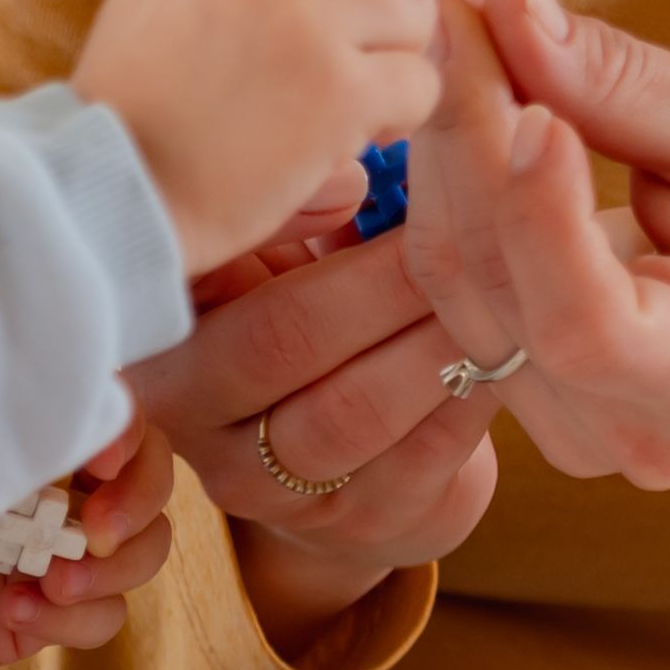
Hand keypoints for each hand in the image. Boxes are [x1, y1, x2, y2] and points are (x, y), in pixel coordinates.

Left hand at [0, 431, 178, 669]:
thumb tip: (64, 396)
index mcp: (34, 430)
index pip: (121, 417)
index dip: (131, 437)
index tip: (99, 460)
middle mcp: (58, 485)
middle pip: (154, 483)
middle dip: (138, 503)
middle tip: (93, 529)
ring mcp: (56, 552)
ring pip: (144, 553)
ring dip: (111, 570)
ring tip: (49, 581)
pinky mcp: (44, 614)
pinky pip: (103, 619)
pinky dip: (75, 618)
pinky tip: (16, 610)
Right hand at [73, 0, 446, 265]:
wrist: (104, 195)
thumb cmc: (127, 113)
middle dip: (379, 7)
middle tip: (354, 61)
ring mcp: (300, 23)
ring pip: (412, 7)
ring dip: (398, 56)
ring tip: (360, 101)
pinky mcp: (333, 92)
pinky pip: (418, 80)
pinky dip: (404, 113)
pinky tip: (361, 136)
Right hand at [132, 180, 501, 642]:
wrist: (346, 455)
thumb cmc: (314, 305)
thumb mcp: (287, 245)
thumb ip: (298, 198)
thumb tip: (347, 141)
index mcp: (155, 324)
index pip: (200, 268)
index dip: (281, 212)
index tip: (365, 170)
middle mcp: (185, 414)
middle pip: (283, 339)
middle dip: (384, 276)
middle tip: (463, 218)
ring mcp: (261, 486)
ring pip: (354, 409)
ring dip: (435, 337)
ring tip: (499, 279)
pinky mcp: (349, 528)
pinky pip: (417, 457)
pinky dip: (470, 393)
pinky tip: (514, 344)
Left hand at [399, 0, 669, 489]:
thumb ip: (623, 82)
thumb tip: (510, 5)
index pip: (588, 327)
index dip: (539, 217)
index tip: (533, 104)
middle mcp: (634, 434)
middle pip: (501, 284)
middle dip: (468, 132)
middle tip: (455, 10)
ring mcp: (570, 430)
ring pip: (455, 280)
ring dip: (442, 147)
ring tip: (459, 38)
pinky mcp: (526, 397)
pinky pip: (451, 287)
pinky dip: (448, 186)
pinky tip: (460, 107)